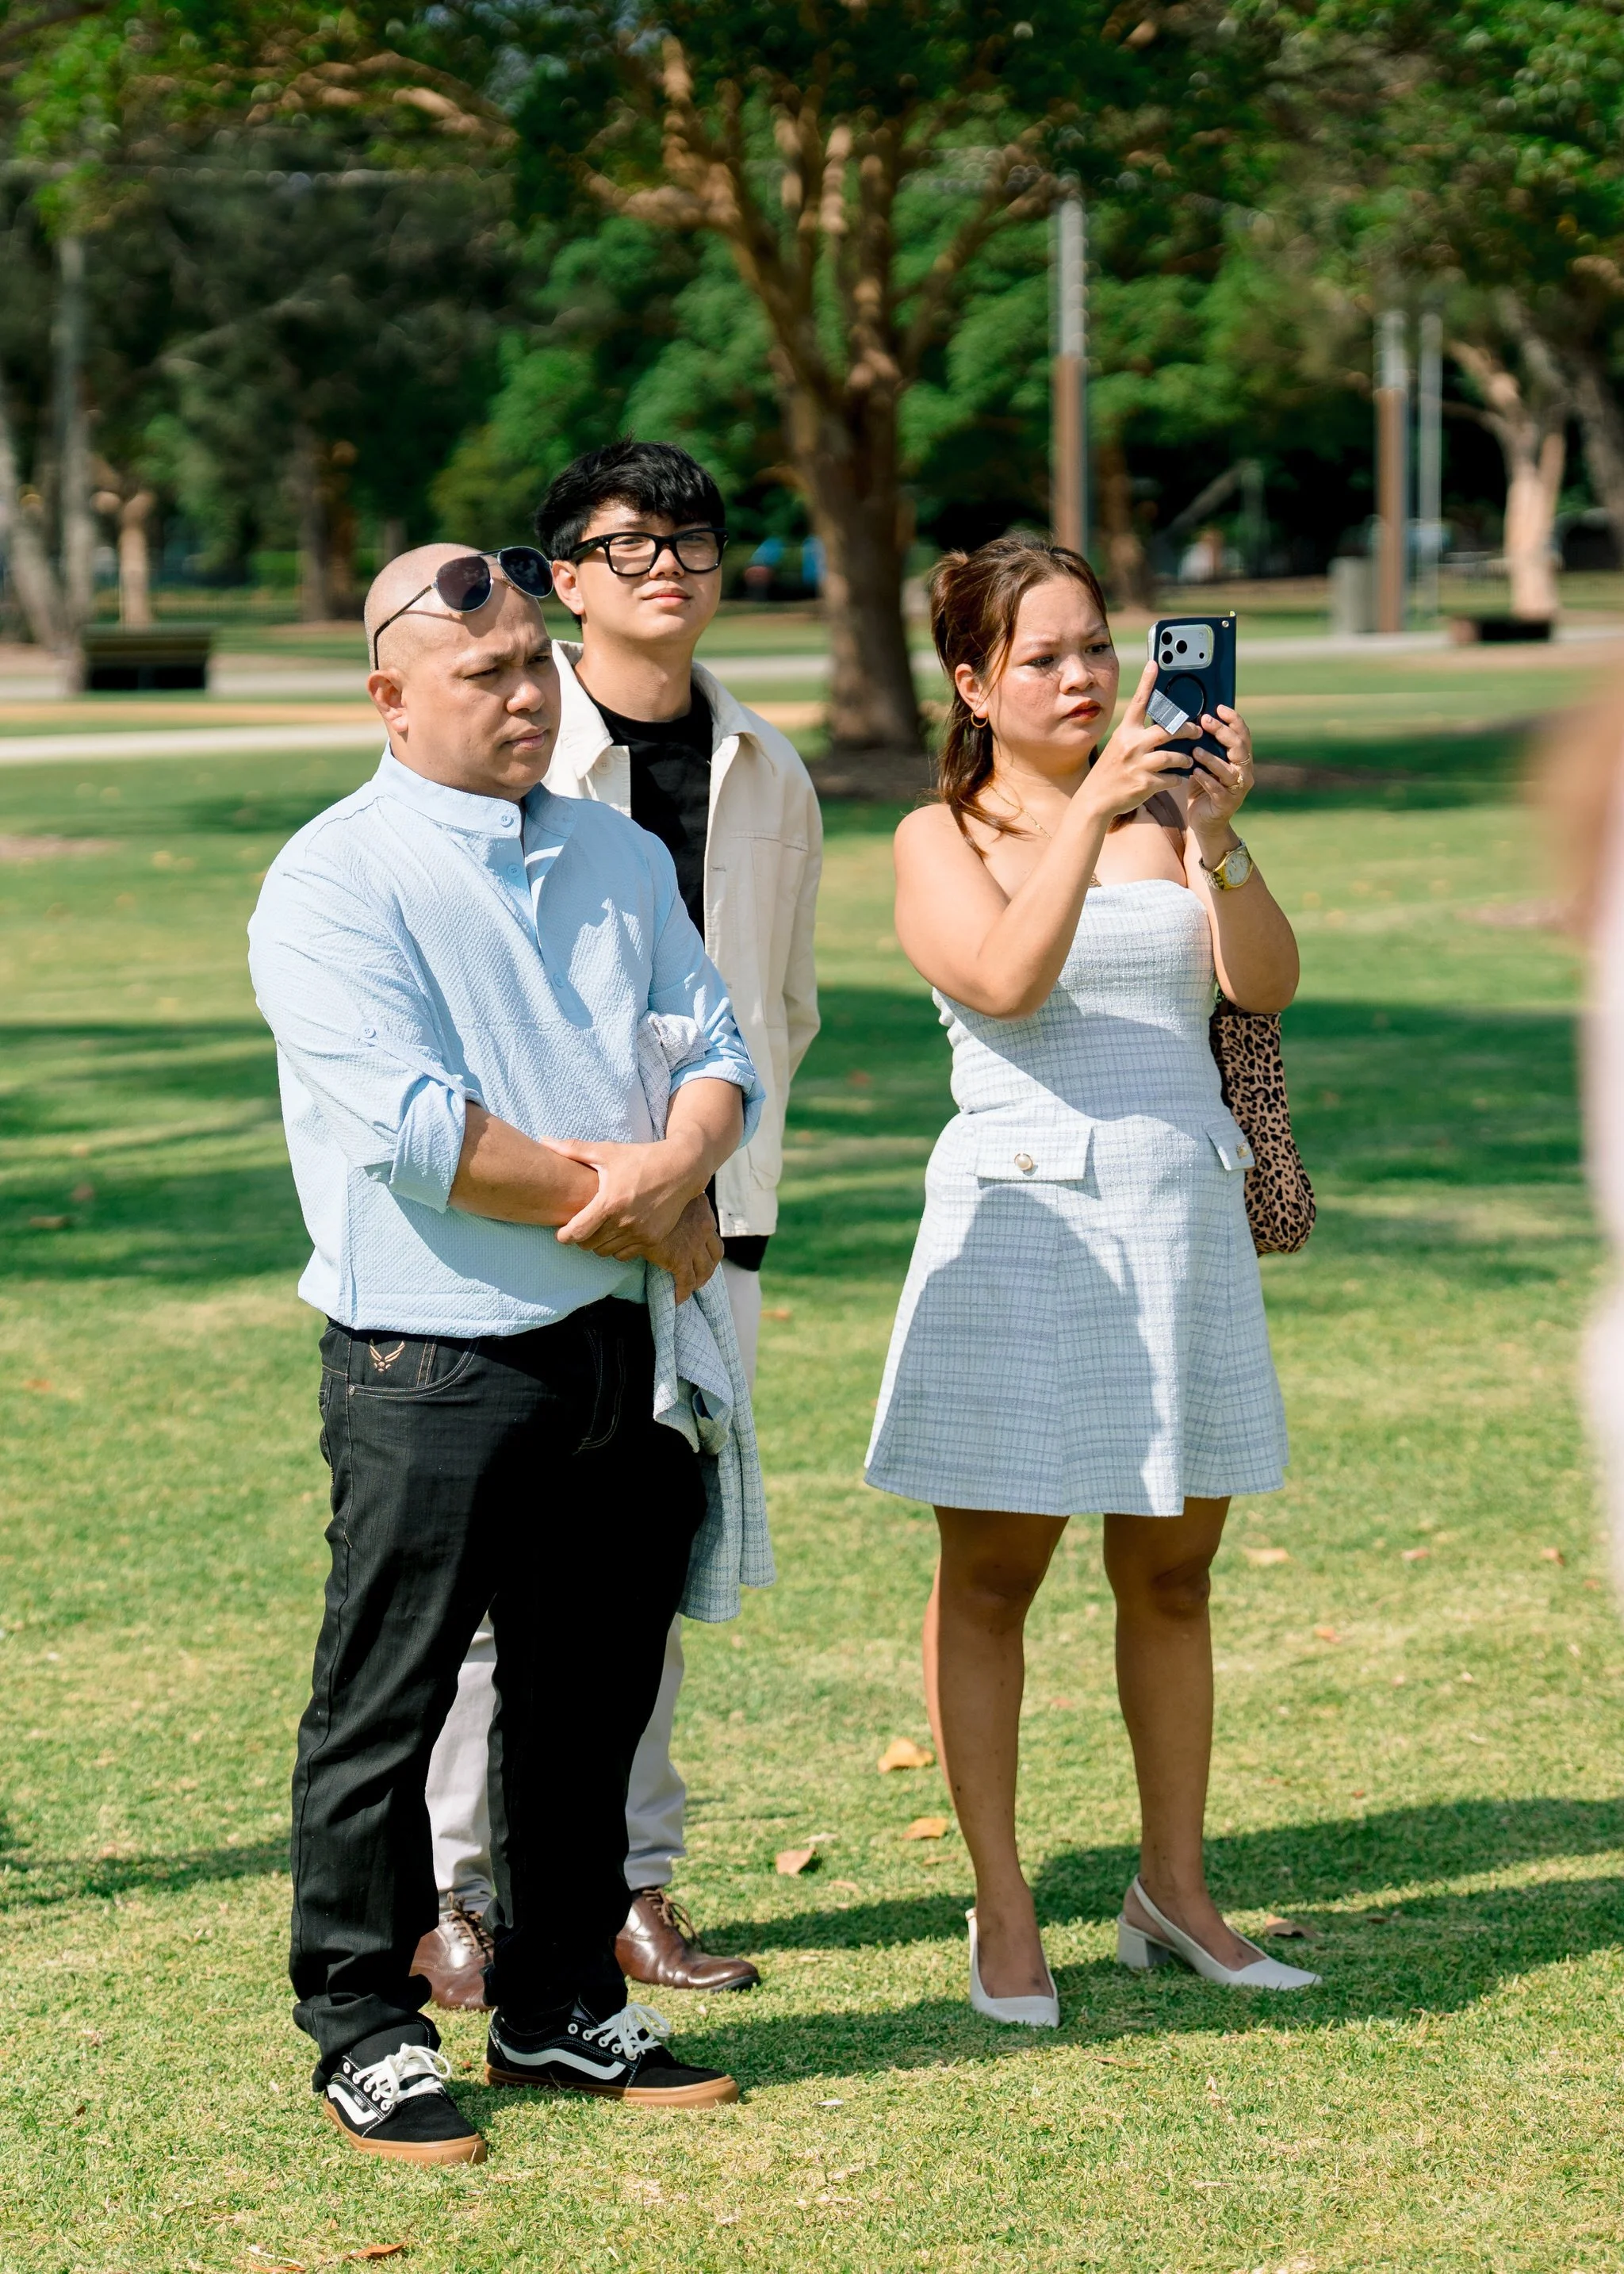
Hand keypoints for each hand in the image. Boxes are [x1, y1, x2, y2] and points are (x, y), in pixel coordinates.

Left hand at [549, 1132, 703, 1257]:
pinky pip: (625, 1254)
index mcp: (609, 1203)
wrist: (682, 1168)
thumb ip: (573, 1149)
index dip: (564, 1236)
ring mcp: (640, 1233)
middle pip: (588, 1246)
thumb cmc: (641, 1158)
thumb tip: (543, 1141)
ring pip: (606, 1252)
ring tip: (599, 1229)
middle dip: (581, 1238)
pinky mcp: (653, 1239)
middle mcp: (624, 1222)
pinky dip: (618, 1247)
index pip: (576, 1233)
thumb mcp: (607, 1151)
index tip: (561, 1232)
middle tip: (582, 1226)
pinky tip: (618, 1232)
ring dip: (599, 1244)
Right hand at [644, 1193, 723, 1303]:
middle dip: (709, 1265)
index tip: (701, 1251)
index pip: (711, 1230)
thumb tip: (666, 1208)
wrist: (638, 1205)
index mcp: (702, 1209)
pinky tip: (678, 1299)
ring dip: (700, 1280)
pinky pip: (686, 1281)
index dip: (707, 1244)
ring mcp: (694, 1244)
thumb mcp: (667, 1194)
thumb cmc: (647, 1196)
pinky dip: (683, 1292)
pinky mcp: (680, 1259)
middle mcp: (704, 1226)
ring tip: (693, 1286)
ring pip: (705, 1269)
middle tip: (701, 1274)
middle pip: (715, 1252)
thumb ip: (674, 1203)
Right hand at [1080, 660, 1198, 821]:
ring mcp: (1138, 765)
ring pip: (1173, 757)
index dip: (1147, 682)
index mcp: (1126, 731)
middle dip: (1188, 730)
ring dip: (1185, 759)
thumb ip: (1137, 734)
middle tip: (1197, 731)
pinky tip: (1178, 778)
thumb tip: (1161, 724)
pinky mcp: (1144, 783)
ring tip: (1189, 761)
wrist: (1096, 798)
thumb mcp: (1120, 745)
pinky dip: (1178, 778)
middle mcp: (1132, 745)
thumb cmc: (1112, 769)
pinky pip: (1171, 778)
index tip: (1155, 663)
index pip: (1139, 702)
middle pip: (1168, 730)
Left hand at [1185, 704, 1254, 855]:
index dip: (1234, 719)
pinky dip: (1206, 780)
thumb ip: (1204, 745)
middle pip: (1239, 747)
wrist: (1204, 821)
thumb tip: (1188, 720)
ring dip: (1212, 758)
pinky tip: (1194, 772)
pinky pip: (1218, 789)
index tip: (1219, 707)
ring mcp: (1237, 789)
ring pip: (1229, 769)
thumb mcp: (1204, 763)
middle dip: (1222, 732)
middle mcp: (1244, 771)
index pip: (1243, 734)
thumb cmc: (1203, 787)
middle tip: (1205, 721)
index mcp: (1241, 759)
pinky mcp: (1227, 804)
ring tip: (1196, 750)